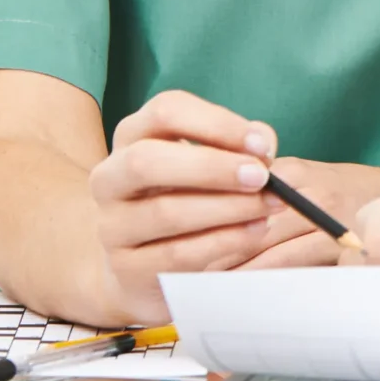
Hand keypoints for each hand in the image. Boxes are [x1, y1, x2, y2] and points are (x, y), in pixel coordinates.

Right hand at [88, 91, 312, 321]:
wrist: (145, 264)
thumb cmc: (186, 198)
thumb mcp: (206, 166)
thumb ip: (237, 149)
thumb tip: (262, 146)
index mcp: (132, 137)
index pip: (165, 112)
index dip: (216, 123)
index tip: (261, 144)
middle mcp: (110, 178)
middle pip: (147, 160)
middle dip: (212, 167)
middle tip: (261, 177)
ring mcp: (112, 226)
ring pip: (165, 212)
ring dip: (228, 208)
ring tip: (269, 205)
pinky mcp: (127, 268)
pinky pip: (177, 254)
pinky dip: (224, 241)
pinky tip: (256, 231)